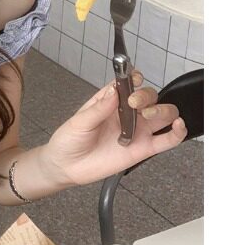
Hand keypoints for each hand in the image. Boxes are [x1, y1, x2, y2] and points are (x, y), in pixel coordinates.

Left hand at [42, 70, 187, 186]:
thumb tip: (114, 91)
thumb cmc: (69, 141)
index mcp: (110, 101)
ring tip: (148, 115)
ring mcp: (137, 130)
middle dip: (146, 95)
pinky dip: (178, 132)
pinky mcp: (143, 149)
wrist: (67, 167)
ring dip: (163, 110)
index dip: (134, 78)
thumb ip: (98, 108)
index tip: (133, 78)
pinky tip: (178, 125)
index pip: (129, 83)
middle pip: (150, 96)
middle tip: (134, 102)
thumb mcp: (79, 122)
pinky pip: (167, 140)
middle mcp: (127, 114)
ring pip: (163, 114)